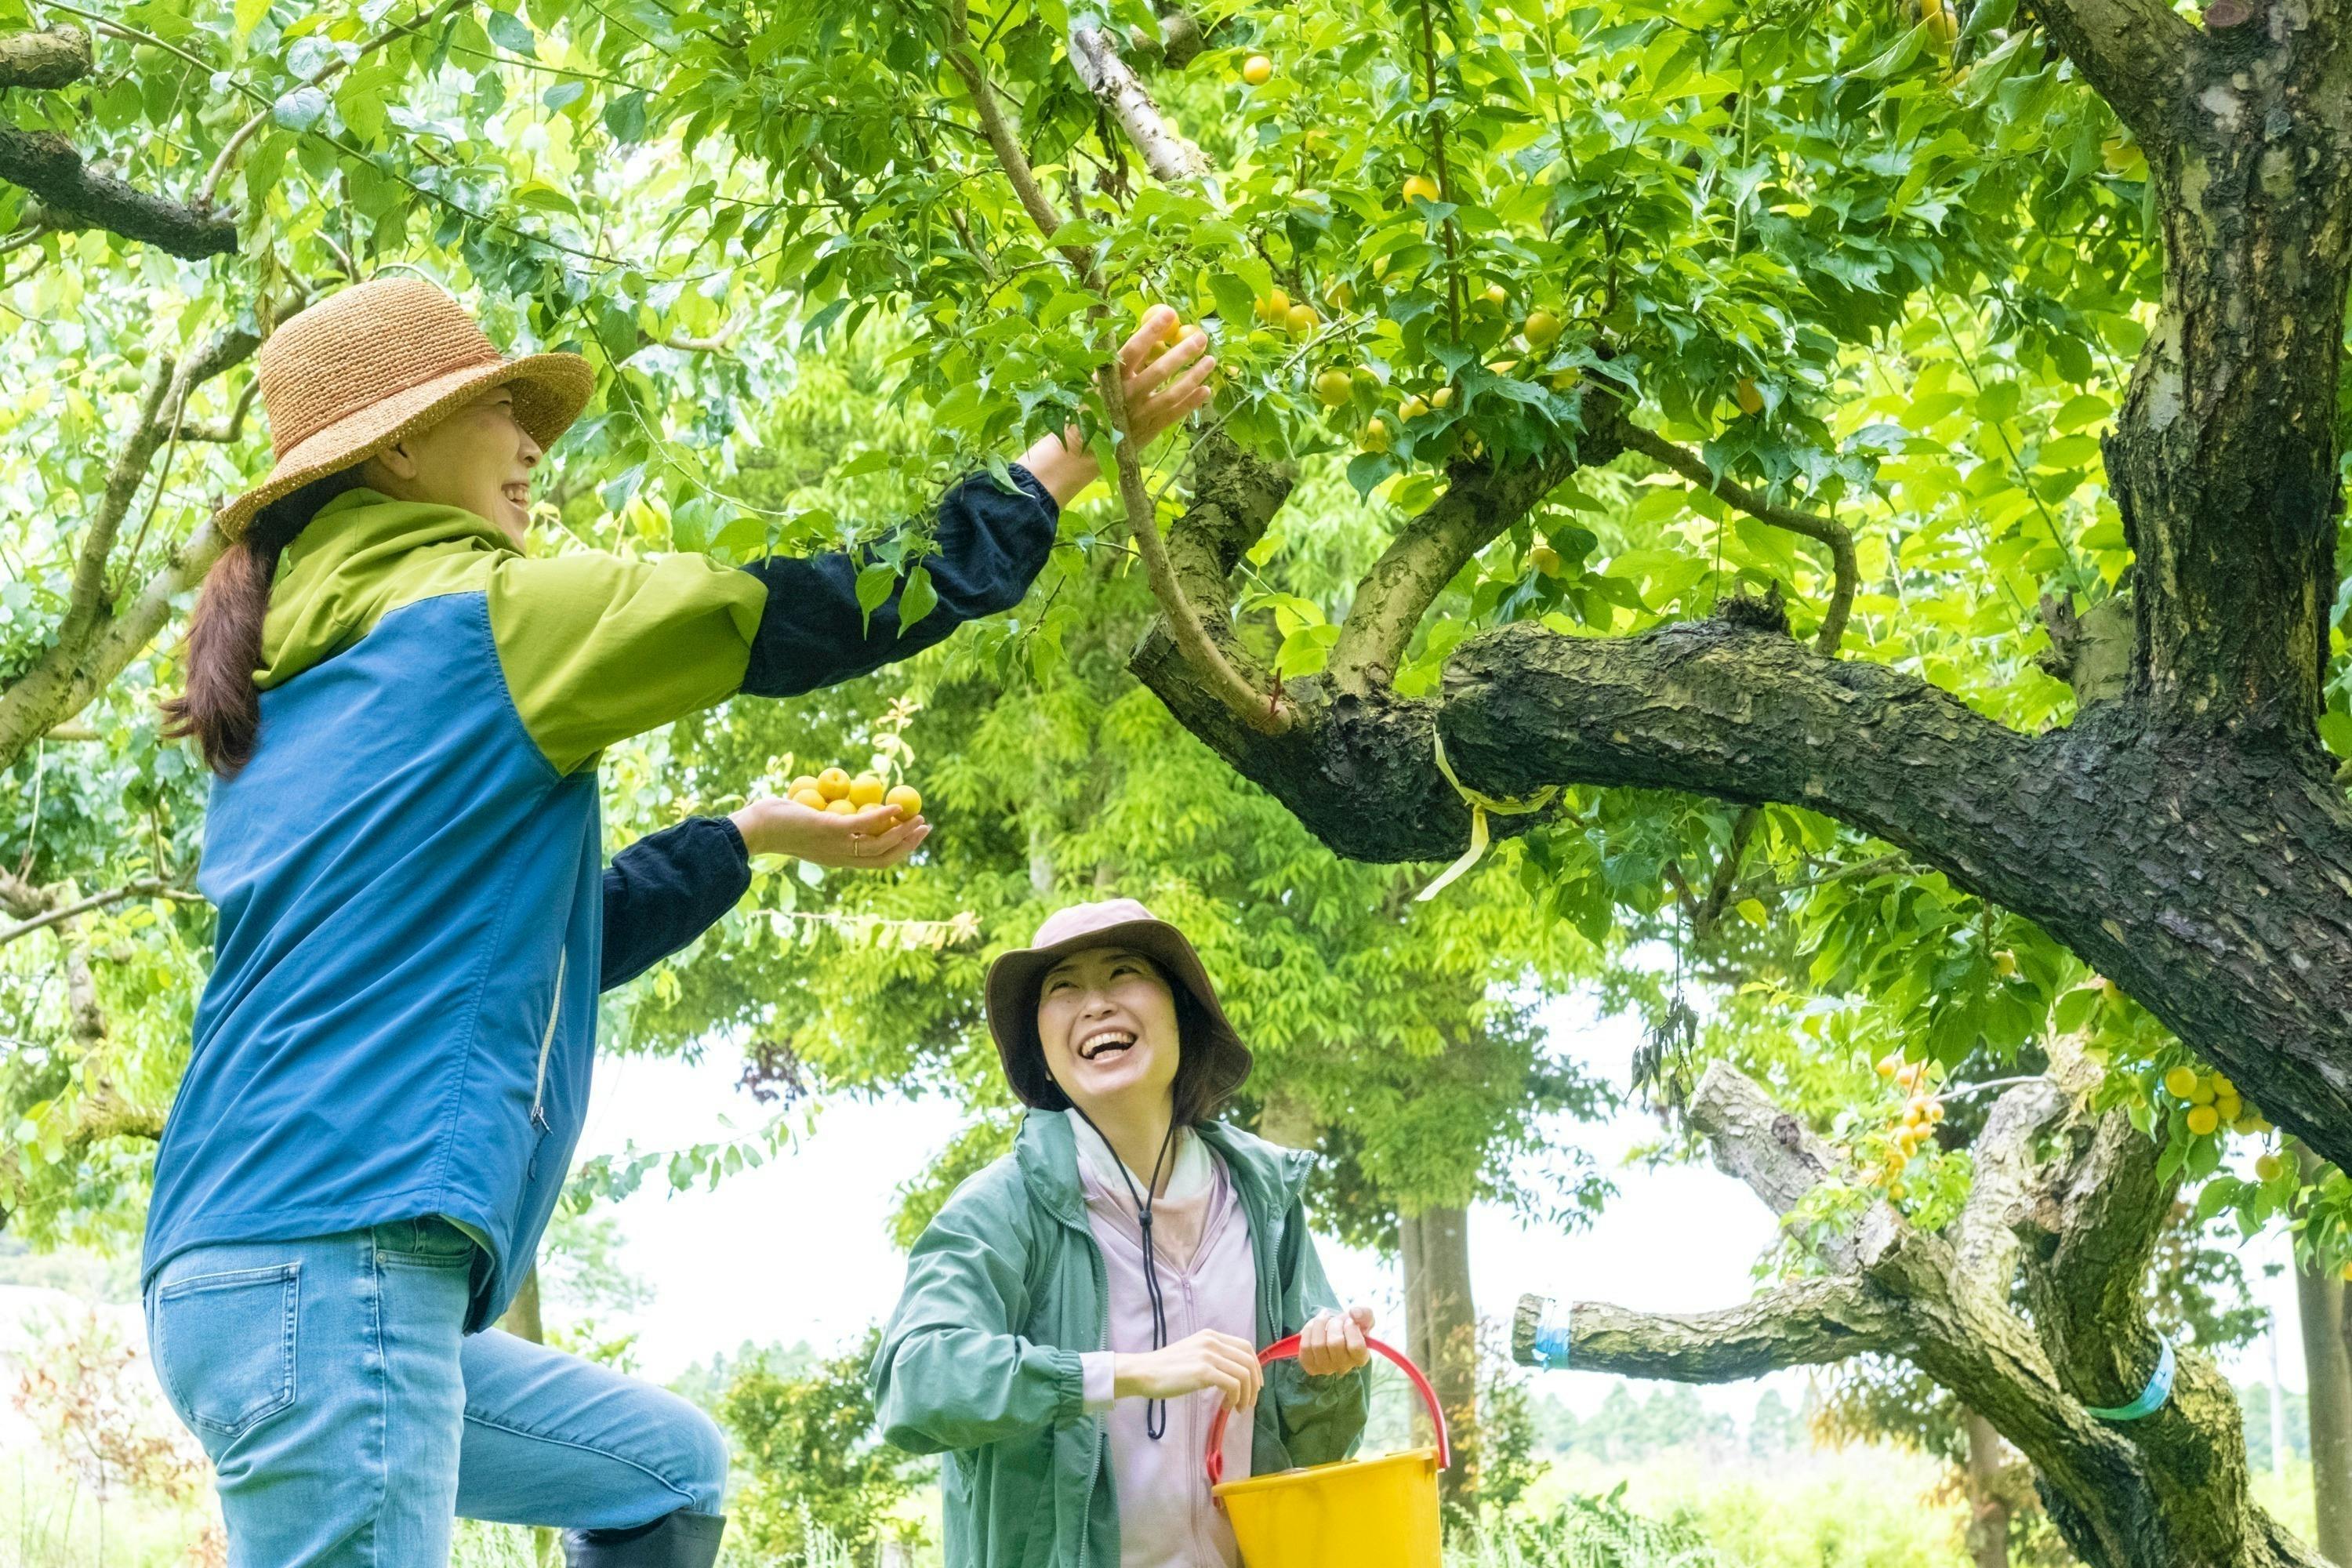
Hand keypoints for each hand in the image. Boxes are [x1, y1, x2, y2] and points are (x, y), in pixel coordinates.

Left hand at [729, 797, 928, 868]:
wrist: (753, 829)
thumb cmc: (775, 823)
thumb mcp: (808, 823)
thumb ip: (825, 818)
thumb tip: (837, 803)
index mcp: (837, 859)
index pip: (875, 860)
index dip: (898, 850)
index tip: (912, 835)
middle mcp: (840, 857)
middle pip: (885, 857)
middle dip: (908, 844)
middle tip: (924, 827)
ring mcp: (836, 846)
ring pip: (880, 845)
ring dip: (903, 833)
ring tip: (918, 818)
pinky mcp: (831, 830)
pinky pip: (865, 825)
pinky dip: (885, 817)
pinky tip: (898, 806)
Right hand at [1019, 305, 1216, 507]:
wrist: (1083, 447)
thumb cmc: (1095, 402)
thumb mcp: (1101, 378)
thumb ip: (1124, 359)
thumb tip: (1150, 330)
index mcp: (1110, 377)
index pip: (1133, 349)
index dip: (1152, 331)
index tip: (1169, 313)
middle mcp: (1125, 395)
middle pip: (1158, 371)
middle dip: (1182, 353)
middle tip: (1201, 337)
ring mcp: (1138, 415)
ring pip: (1171, 394)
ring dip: (1193, 377)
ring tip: (1211, 361)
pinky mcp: (1149, 430)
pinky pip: (1174, 415)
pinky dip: (1191, 403)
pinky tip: (1206, 390)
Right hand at [1112, 1329, 1262, 1411]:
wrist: (1145, 1372)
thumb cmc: (1166, 1368)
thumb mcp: (1193, 1354)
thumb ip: (1212, 1357)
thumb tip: (1233, 1373)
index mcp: (1211, 1336)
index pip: (1246, 1347)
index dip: (1255, 1367)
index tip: (1254, 1385)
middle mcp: (1212, 1341)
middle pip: (1249, 1361)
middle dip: (1254, 1385)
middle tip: (1249, 1402)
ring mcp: (1208, 1355)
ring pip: (1244, 1374)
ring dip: (1246, 1395)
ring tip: (1237, 1408)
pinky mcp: (1204, 1372)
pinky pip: (1233, 1384)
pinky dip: (1235, 1398)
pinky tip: (1226, 1407)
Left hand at [1298, 1305, 1373, 1377]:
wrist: (1335, 1332)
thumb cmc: (1352, 1326)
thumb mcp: (1364, 1318)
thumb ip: (1364, 1313)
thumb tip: (1353, 1313)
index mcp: (1360, 1358)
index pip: (1356, 1346)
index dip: (1351, 1329)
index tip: (1349, 1321)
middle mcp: (1343, 1367)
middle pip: (1335, 1343)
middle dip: (1334, 1324)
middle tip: (1336, 1319)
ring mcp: (1326, 1368)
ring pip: (1318, 1344)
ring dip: (1320, 1324)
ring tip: (1325, 1318)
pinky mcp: (1310, 1366)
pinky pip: (1305, 1346)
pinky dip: (1308, 1330)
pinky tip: (1314, 1325)